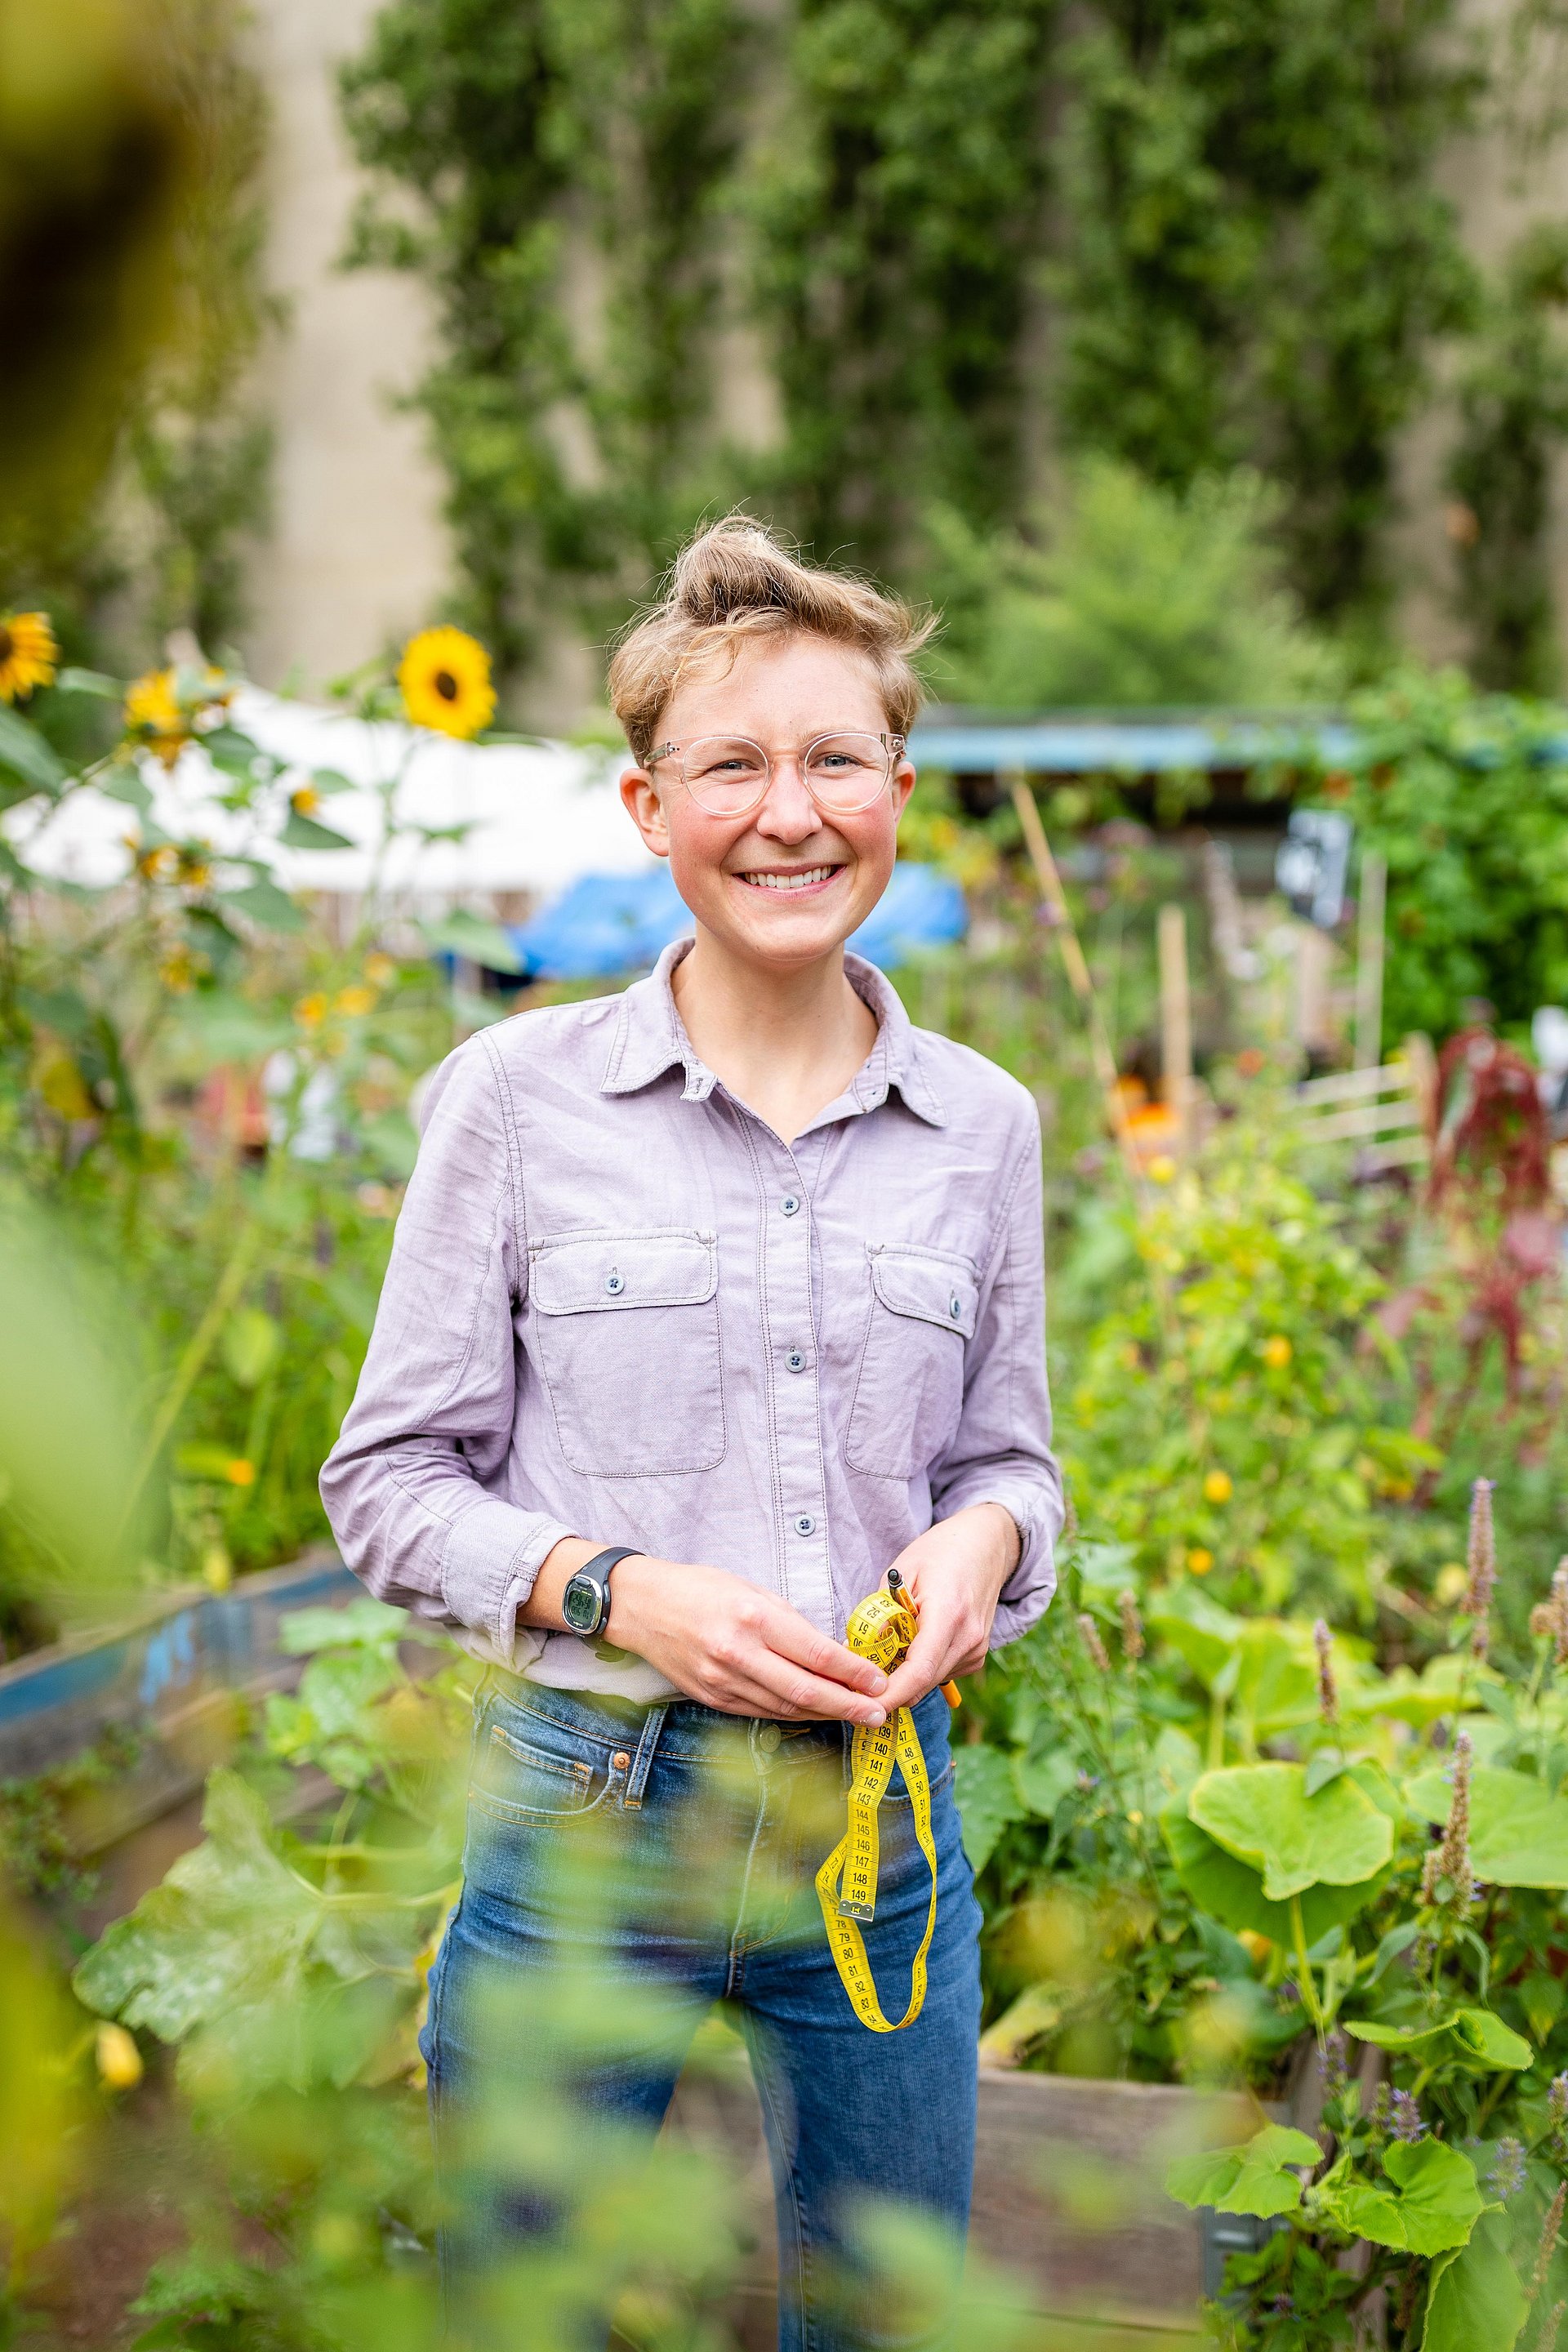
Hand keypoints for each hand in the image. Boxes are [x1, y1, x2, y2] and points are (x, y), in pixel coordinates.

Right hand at [608, 1556, 889, 1724]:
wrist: (641, 1606)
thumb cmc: (699, 1588)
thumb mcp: (751, 1589)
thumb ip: (789, 1622)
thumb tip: (829, 1652)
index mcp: (753, 1618)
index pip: (815, 1654)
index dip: (853, 1673)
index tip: (880, 1682)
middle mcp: (738, 1653)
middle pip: (805, 1690)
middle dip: (849, 1706)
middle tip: (881, 1714)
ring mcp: (722, 1681)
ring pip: (786, 1708)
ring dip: (826, 1715)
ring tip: (857, 1716)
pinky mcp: (711, 1698)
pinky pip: (761, 1712)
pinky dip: (794, 1716)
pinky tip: (816, 1714)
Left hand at [875, 1505, 1019, 1714]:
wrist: (985, 1546)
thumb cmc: (939, 1552)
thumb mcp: (900, 1573)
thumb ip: (882, 1614)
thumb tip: (859, 1652)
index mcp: (949, 1613)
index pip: (919, 1670)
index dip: (889, 1695)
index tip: (860, 1704)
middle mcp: (968, 1638)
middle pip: (921, 1684)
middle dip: (886, 1689)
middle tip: (854, 1680)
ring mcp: (976, 1650)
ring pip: (928, 1683)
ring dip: (902, 1678)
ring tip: (884, 1648)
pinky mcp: (976, 1656)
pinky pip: (939, 1674)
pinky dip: (918, 1669)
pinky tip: (910, 1644)